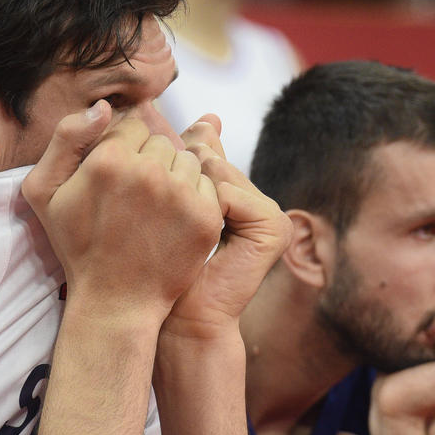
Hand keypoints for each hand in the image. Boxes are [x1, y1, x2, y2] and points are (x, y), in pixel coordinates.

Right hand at [22, 103, 223, 329]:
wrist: (116, 300)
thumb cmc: (77, 245)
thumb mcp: (44, 191)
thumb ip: (67, 137)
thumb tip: (105, 107)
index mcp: (108, 159)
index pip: (131, 125)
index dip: (124, 149)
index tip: (118, 178)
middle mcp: (149, 172)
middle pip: (162, 142)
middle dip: (151, 161)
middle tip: (136, 198)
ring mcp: (181, 195)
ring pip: (188, 161)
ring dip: (176, 177)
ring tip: (156, 209)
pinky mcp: (206, 217)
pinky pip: (209, 185)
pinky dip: (196, 197)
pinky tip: (175, 220)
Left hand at [162, 115, 292, 339]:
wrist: (178, 318)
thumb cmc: (163, 269)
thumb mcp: (174, 206)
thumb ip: (191, 165)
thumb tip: (209, 116)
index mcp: (243, 197)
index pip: (209, 157)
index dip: (179, 165)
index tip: (159, 193)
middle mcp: (263, 204)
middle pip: (213, 161)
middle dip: (181, 179)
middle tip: (165, 212)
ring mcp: (273, 216)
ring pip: (219, 174)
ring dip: (189, 194)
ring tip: (175, 223)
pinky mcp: (274, 228)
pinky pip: (229, 194)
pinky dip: (206, 207)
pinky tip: (194, 230)